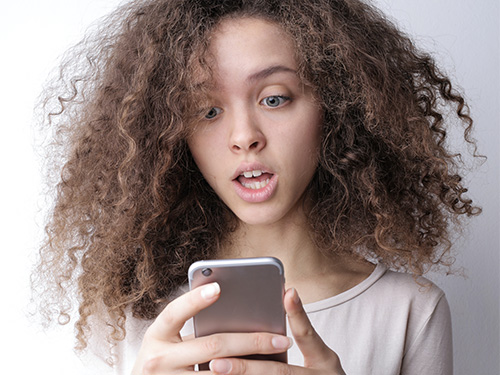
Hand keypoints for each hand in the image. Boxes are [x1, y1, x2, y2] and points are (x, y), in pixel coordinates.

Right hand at [131, 282, 293, 374]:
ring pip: (220, 373)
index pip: (174, 313)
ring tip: (278, 359)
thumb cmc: (161, 360)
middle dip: (251, 341)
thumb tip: (235, 311)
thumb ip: (191, 329)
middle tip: (281, 338)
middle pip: (212, 346)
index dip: (195, 300)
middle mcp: (158, 360)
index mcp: (156, 335)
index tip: (219, 288)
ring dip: (252, 366)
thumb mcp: (166, 341)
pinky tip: (257, 373)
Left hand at [209, 288, 345, 374]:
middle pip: (278, 372)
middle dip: (246, 367)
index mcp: (324, 362)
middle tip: (217, 361)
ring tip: (214, 372)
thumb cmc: (322, 374)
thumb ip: (303, 331)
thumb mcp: (320, 355)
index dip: (298, 314)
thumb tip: (286, 294)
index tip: (288, 292)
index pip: (308, 336)